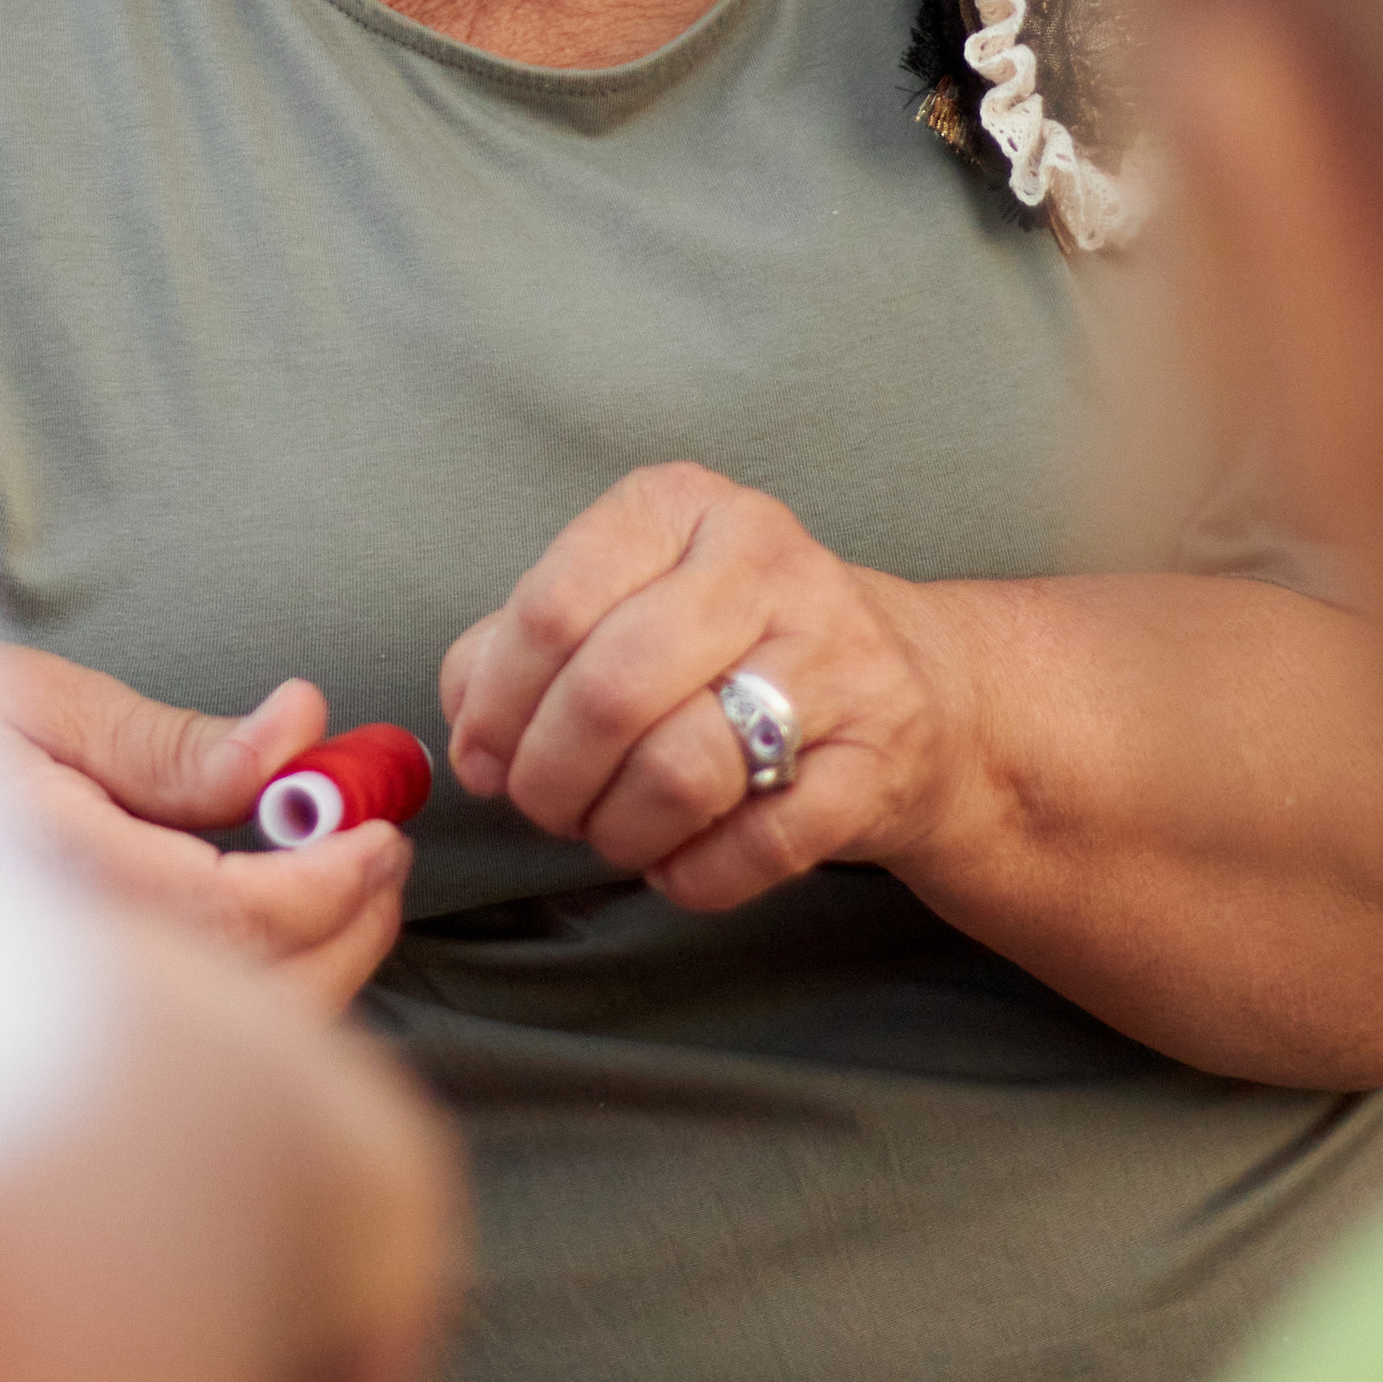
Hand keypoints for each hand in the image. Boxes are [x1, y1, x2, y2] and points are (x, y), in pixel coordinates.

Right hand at [0, 643, 412, 1011]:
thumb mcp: (38, 705)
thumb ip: (169, 741)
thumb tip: (299, 728)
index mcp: (41, 866)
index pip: (217, 908)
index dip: (320, 880)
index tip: (378, 834)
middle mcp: (56, 962)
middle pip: (243, 994)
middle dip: (343, 930)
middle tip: (386, 855)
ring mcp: (65, 1012)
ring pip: (231, 1043)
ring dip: (324, 971)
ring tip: (360, 890)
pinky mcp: (75, 1034)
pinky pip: (199, 1053)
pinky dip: (274, 1003)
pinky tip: (295, 938)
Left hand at [439, 464, 971, 911]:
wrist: (914, 687)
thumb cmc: (729, 644)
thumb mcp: (626, 601)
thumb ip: (521, 643)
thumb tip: (469, 723)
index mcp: (683, 506)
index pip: (553, 605)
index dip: (497, 703)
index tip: (481, 755)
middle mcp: (765, 562)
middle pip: (612, 690)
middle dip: (550, 777)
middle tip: (543, 806)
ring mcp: (836, 658)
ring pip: (680, 771)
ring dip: (618, 831)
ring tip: (612, 832)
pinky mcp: (879, 757)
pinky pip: (756, 844)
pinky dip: (693, 875)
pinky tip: (678, 862)